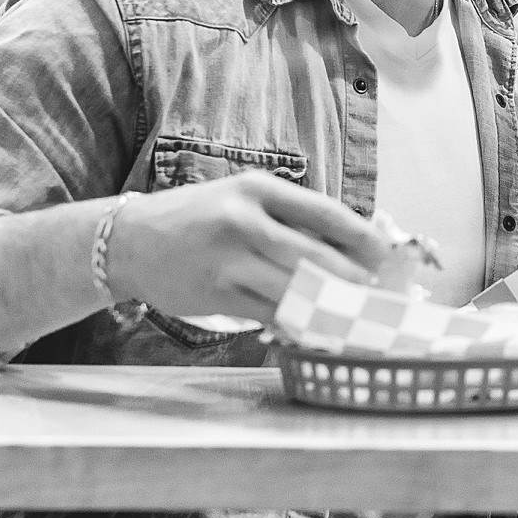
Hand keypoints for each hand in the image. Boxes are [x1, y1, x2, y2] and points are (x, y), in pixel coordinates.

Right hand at [106, 173, 396, 323]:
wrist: (128, 241)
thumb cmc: (198, 219)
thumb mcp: (241, 199)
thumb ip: (289, 217)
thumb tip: (351, 245)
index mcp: (258, 189)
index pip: (326, 213)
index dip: (364, 238)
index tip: (389, 256)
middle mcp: (245, 220)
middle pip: (318, 257)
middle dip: (355, 280)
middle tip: (379, 294)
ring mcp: (229, 259)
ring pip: (297, 289)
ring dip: (330, 306)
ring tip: (355, 315)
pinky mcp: (218, 294)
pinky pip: (271, 313)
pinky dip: (298, 323)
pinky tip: (316, 328)